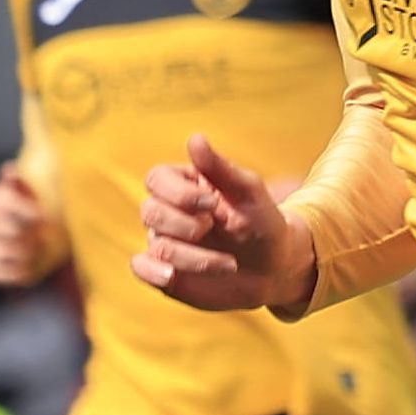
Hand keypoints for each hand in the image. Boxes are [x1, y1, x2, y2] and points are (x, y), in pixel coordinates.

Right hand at [0, 168, 56, 287]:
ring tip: (36, 250)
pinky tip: (28, 265)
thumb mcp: (33, 196)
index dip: (17, 207)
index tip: (41, 215)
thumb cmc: (37, 215)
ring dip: (18, 251)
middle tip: (37, 234)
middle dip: (12, 229)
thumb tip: (8, 169)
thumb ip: (21, 184)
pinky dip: (12, 270)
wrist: (44, 242)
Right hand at [132, 136, 316, 313]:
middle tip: (214, 229)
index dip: (178, 192)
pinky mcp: (165, 271)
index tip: (211, 203)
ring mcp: (165, 242)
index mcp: (186, 186)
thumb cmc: (263, 224)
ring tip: (230, 265)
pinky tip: (170, 275)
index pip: (157, 178)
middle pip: (151, 211)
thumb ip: (221, 168)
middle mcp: (169, 212)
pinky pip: (141, 268)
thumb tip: (195, 139)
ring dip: (194, 257)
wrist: (274, 269)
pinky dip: (151, 271)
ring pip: (158, 244)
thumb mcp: (250, 193)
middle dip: (184, 224)